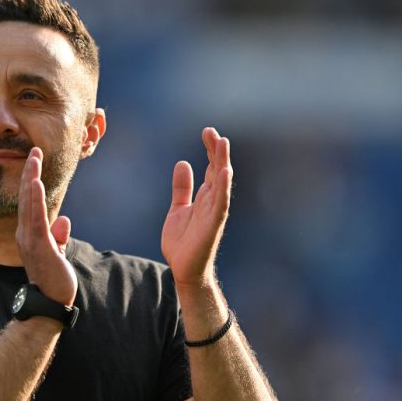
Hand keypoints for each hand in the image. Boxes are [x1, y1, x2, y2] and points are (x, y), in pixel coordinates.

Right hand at [16, 147, 77, 305]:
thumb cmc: (53, 279)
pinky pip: (36, 218)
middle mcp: (25, 233)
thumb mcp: (57, 252)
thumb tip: (63, 221)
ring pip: (29, 203)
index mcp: (29, 234)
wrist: (50, 302)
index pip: (29, 202)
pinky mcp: (39, 245)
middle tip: (33, 150)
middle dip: (30, 173)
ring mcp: (30, 239)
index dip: (31, 181)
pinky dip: (35, 200)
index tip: (35, 161)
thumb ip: (58, 236)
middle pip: (27, 197)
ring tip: (33, 158)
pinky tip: (35, 184)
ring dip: (31, 179)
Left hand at [161, 127, 232, 288]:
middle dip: (216, 151)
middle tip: (212, 132)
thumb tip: (183, 162)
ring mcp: (214, 212)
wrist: (183, 268)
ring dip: (222, 163)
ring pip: (221, 183)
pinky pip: (220, 203)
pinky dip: (222, 187)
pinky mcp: (213, 224)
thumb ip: (182, 188)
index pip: (211, 167)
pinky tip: (223, 172)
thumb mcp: (178, 208)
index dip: (210, 150)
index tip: (207, 132)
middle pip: (217, 170)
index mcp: (205, 197)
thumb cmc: (183, 241)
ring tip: (222, 143)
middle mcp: (212, 201)